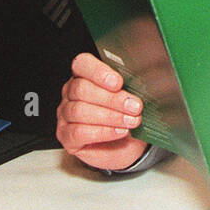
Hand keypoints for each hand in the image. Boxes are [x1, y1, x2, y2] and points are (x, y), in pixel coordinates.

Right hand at [56, 53, 149, 170]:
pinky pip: (79, 132)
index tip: (118, 83)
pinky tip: (119, 131)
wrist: (125, 144)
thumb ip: (131, 88)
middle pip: (82, 89)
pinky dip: (102, 132)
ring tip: (131, 121)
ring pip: (80, 111)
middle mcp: (71, 92)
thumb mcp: (131, 98)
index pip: (82, 64)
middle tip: (135, 107)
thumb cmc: (126, 115)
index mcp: (85, 75)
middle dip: (112, 99)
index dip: (98, 72)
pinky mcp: (66, 136)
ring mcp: (65, 115)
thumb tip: (144, 84)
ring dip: (110, 116)